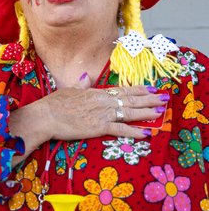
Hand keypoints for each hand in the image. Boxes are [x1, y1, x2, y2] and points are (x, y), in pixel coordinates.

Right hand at [37, 85, 165, 141]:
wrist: (45, 116)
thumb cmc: (53, 104)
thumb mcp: (68, 91)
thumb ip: (81, 85)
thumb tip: (87, 77)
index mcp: (95, 92)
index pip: (121, 90)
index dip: (138, 89)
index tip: (151, 88)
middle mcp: (102, 101)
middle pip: (130, 99)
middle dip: (148, 99)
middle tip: (164, 98)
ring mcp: (101, 114)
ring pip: (129, 112)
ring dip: (146, 112)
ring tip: (160, 111)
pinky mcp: (98, 127)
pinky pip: (120, 129)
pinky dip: (133, 131)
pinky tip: (145, 133)